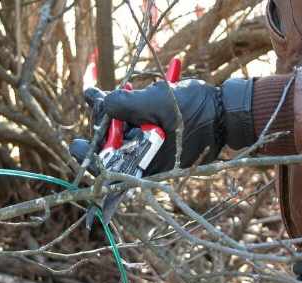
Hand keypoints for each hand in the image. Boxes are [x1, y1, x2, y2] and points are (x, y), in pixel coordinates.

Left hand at [80, 79, 224, 174]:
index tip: (75, 144)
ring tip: (115, 91)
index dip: (89, 159)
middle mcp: (147, 164)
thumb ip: (125, 104)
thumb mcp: (158, 102)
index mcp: (146, 163)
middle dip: (102, 127)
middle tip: (97, 100)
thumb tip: (98, 101)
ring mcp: (153, 153)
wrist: (226, 113)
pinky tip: (126, 94)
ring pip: (123, 140)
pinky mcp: (159, 143)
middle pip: (112, 151)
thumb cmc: (196, 111)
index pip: (109, 171)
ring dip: (115, 117)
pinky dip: (129, 116)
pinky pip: (137, 133)